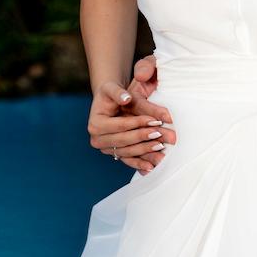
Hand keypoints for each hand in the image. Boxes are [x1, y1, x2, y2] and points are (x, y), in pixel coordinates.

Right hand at [86, 57, 174, 173]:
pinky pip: (128, 160)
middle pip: (123, 141)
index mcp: (95, 124)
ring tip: (161, 147)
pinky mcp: (115, 154)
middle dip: (143, 137)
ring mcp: (106, 149)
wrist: (111, 102)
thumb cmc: (113, 94)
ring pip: (127, 152)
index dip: (138, 123)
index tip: (155, 120)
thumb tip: (127, 98)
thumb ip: (120, 93)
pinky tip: (152, 167)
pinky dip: (140, 164)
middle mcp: (98, 139)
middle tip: (161, 134)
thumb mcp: (114, 89)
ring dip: (145, 151)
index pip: (120, 125)